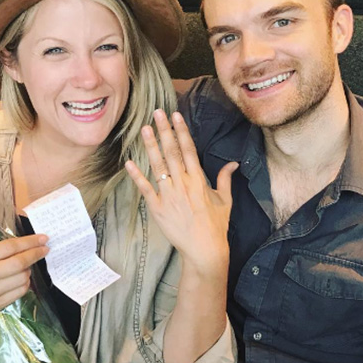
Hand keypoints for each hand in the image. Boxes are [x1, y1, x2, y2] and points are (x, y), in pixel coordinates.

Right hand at [0, 235, 48, 316]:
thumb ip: (2, 249)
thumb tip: (31, 244)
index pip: (10, 247)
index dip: (30, 242)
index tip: (43, 238)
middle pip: (18, 264)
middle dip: (35, 255)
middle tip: (44, 250)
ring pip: (22, 278)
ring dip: (29, 270)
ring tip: (25, 266)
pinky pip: (20, 291)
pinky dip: (26, 282)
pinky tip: (21, 278)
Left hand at [126, 110, 236, 273]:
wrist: (204, 249)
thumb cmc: (216, 226)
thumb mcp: (225, 201)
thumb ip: (225, 179)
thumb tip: (233, 163)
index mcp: (199, 181)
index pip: (189, 150)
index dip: (182, 131)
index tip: (176, 116)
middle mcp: (183, 184)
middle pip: (172, 152)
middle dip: (164, 131)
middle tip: (157, 113)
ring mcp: (169, 196)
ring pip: (158, 166)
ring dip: (151, 146)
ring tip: (144, 129)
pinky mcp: (158, 208)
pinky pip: (146, 189)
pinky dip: (137, 176)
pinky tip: (129, 162)